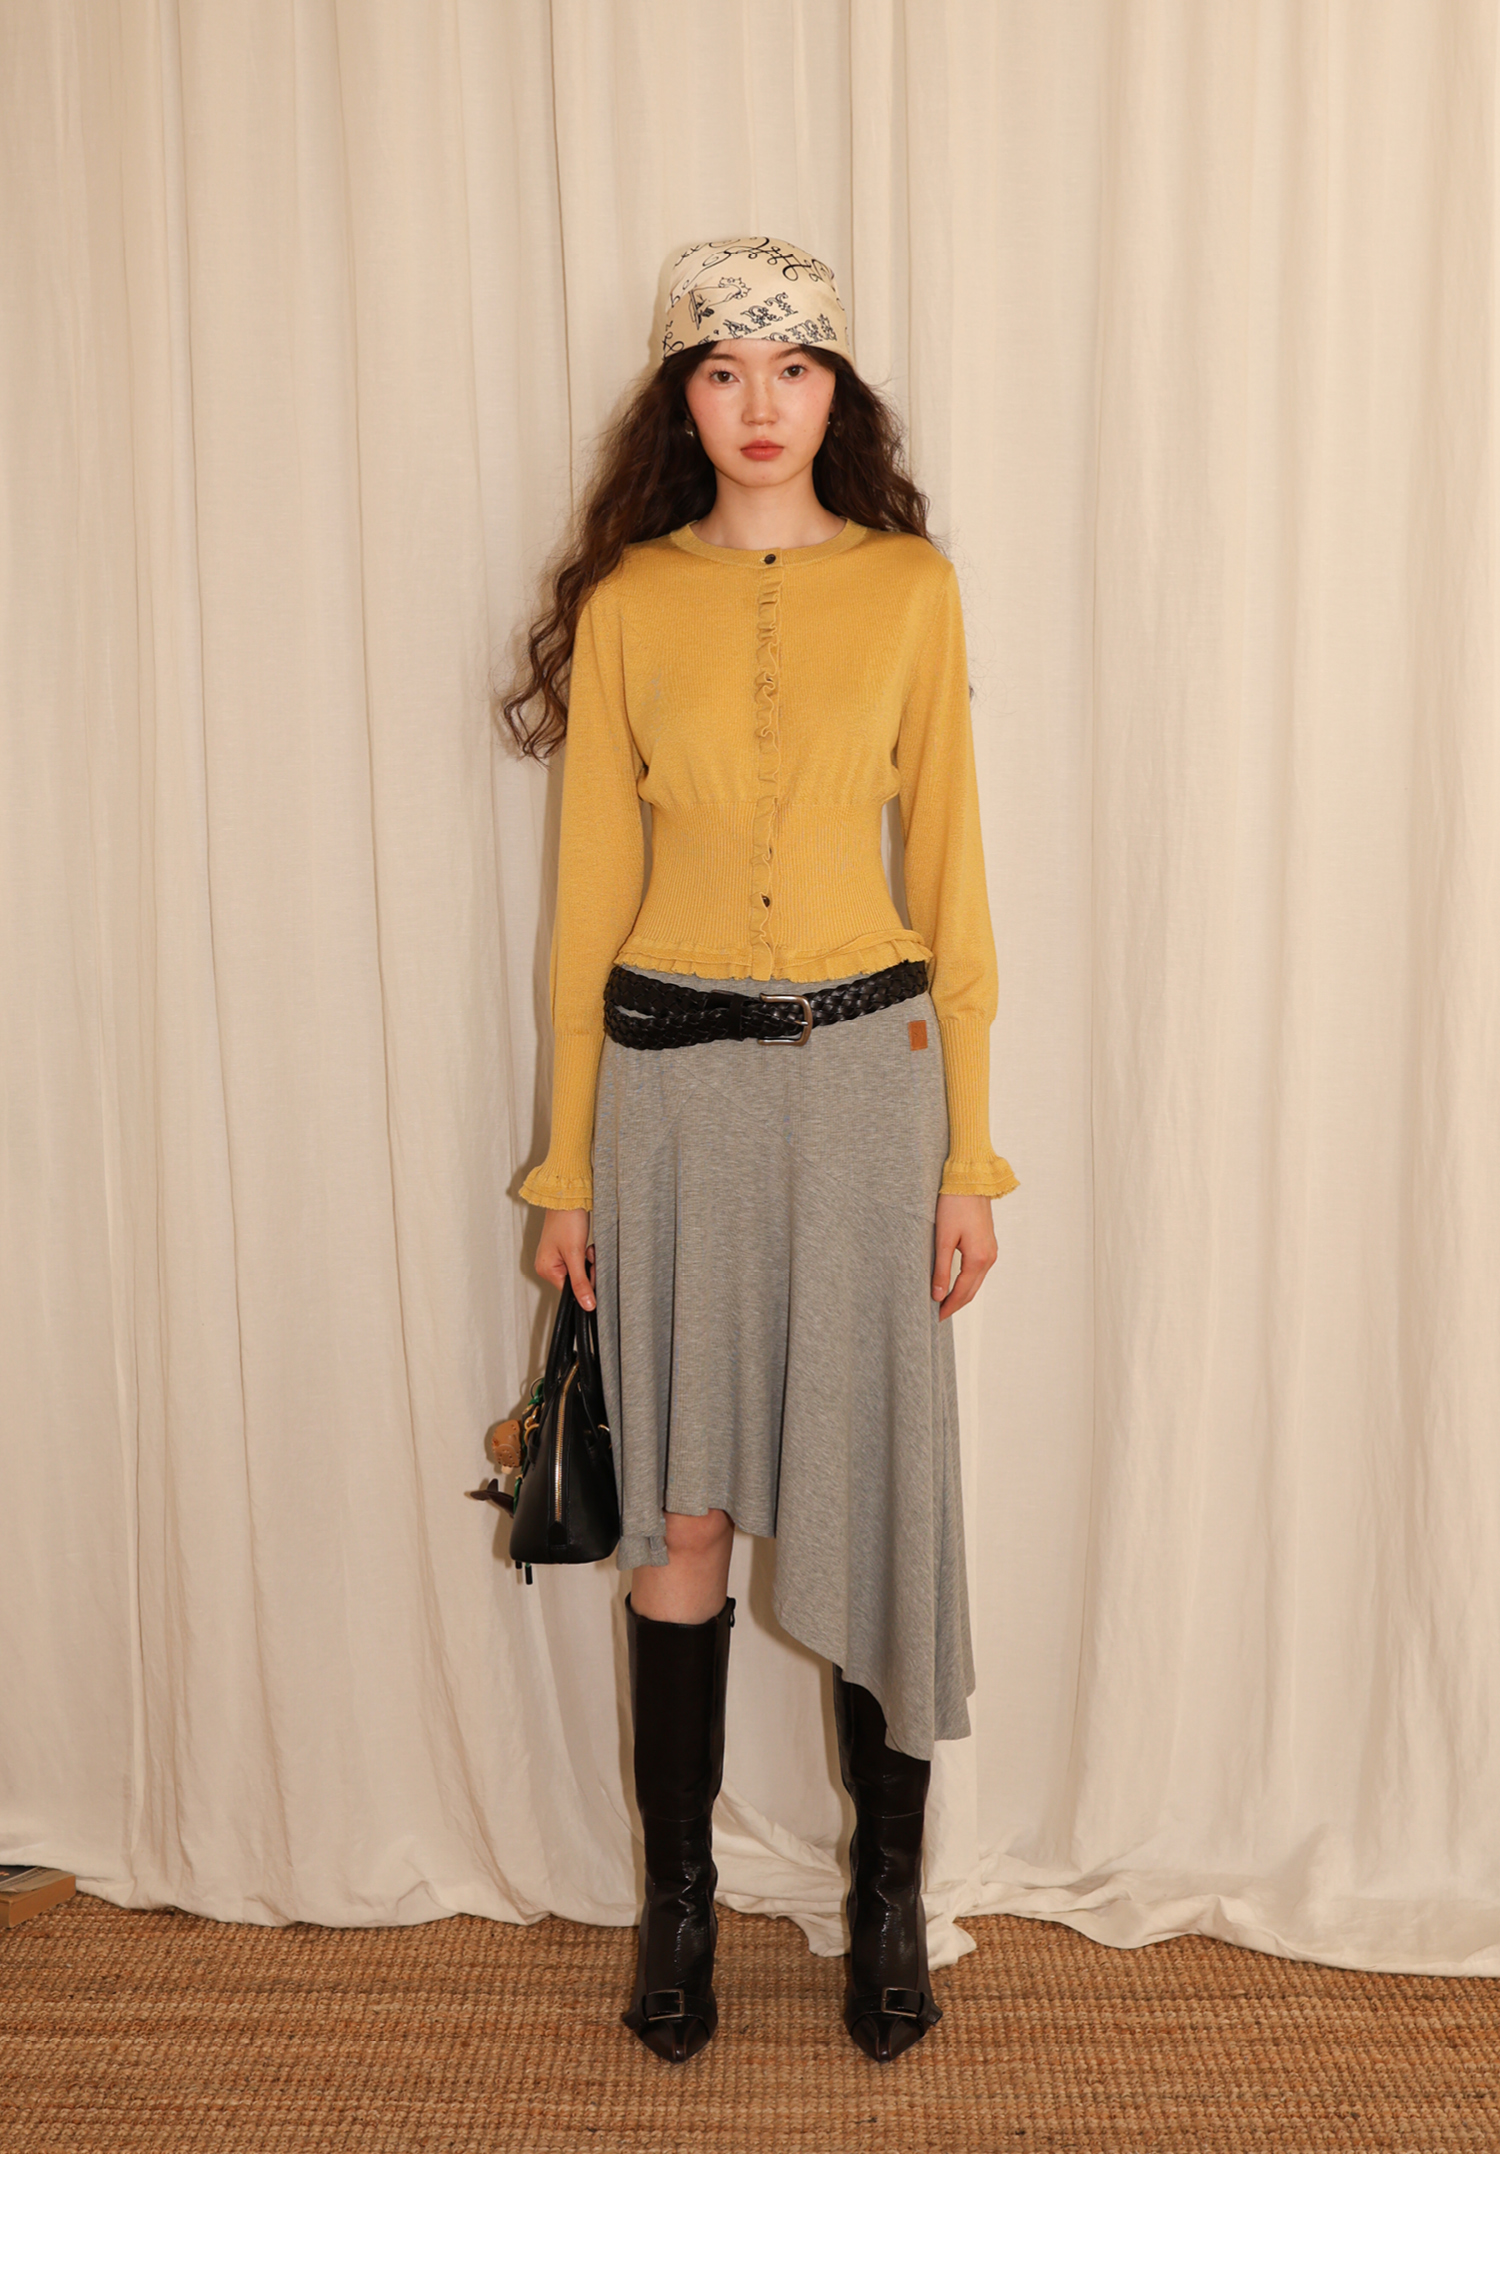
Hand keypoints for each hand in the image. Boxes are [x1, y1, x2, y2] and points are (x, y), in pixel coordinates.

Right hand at [535, 1207, 595, 1309]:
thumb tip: (586, 1305)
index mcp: (546, 1270)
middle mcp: (548, 1265)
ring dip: (588, 1261)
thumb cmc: (566, 1221)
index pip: (569, 1291)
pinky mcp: (565, 1249)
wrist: (568, 1197)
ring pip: (580, 1270)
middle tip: (589, 1254)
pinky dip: (586, 1254)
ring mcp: (556, 1257)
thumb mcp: (575, 1255)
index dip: (585, 1283)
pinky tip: (587, 1245)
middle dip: (588, 1269)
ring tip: (587, 1247)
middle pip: (575, 1281)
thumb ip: (581, 1282)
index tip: (592, 1269)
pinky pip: (579, 1260)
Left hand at [932, 1194, 996, 1321]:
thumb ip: (941, 1270)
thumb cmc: (954, 1205)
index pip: (962, 1293)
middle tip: (938, 1315)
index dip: (949, 1307)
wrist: (971, 1180)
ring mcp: (991, 1251)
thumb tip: (938, 1296)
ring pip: (976, 1282)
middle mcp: (989, 1258)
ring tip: (945, 1303)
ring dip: (962, 1294)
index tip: (935, 1318)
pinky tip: (956, 1283)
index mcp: (978, 1259)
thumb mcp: (944, 1239)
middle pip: (972, 1291)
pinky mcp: (988, 1244)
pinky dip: (968, 1281)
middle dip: (956, 1304)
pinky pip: (979, 1270)